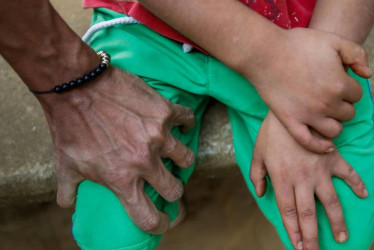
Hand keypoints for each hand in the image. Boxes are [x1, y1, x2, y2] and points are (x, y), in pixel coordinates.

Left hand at [40, 67, 195, 233]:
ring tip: (173, 152)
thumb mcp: (65, 164)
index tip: (163, 220)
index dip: (159, 224)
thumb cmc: (69, 126)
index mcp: (121, 179)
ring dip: (181, 159)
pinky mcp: (164, 111)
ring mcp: (158, 136)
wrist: (76, 85)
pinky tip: (180, 124)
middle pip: (174, 189)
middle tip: (167, 181)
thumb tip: (68, 204)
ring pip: (187, 158)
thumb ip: (69, 190)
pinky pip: (188, 120)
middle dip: (172, 189)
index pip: (148, 217)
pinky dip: (186, 123)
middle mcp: (144, 161)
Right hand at [243, 28, 371, 152]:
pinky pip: (309, 142)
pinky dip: (320, 146)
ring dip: (334, 123)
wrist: (265, 54)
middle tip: (329, 96)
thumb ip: (356, 54)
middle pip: (348, 113)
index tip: (336, 81)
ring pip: (334, 130)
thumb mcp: (333, 40)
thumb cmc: (297, 45)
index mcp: (340, 84)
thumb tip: (367, 74)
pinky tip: (326, 146)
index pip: (357, 94)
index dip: (348, 87)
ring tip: (326, 114)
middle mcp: (327, 103)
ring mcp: (308, 115)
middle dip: (342, 105)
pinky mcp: (290, 121)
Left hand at [250, 111, 367, 249]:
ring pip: (330, 202)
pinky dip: (358, 183)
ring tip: (342, 238)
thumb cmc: (271, 132)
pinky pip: (348, 173)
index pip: (288, 212)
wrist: (289, 109)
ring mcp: (320, 170)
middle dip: (311, 237)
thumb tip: (260, 193)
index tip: (297, 247)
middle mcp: (303, 179)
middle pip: (307, 214)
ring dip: (337, 221)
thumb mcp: (257, 152)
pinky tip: (364, 195)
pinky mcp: (333, 158)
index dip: (293, 231)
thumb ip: (257, 174)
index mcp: (283, 179)